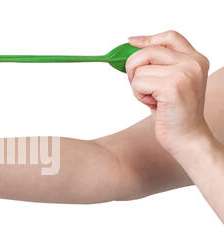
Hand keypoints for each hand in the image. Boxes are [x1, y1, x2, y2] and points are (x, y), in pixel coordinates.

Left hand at [126, 30, 209, 154]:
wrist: (186, 137)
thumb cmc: (174, 113)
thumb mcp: (169, 82)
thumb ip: (158, 66)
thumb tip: (130, 50)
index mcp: (195, 59)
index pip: (169, 37)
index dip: (147, 38)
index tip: (131, 42)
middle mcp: (192, 63)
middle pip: (148, 51)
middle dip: (133, 68)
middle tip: (139, 86)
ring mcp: (184, 73)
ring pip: (139, 68)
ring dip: (137, 86)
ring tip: (152, 98)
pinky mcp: (172, 86)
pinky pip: (138, 82)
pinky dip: (138, 95)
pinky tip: (153, 104)